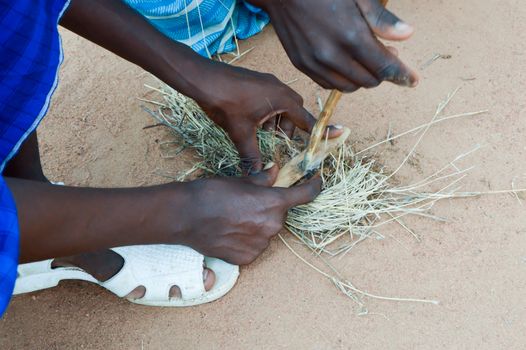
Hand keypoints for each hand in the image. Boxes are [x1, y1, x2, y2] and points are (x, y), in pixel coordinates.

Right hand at [167, 164, 321, 264]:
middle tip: (248, 203)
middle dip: (269, 208)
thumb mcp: (240, 181)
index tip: (317, 182)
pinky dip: (247, 241)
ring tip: (234, 219)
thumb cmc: (212, 193)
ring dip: (258, 226)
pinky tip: (230, 233)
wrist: (185, 216)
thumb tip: (275, 170)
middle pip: (280, 215)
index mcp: (273, 203)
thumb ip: (263, 179)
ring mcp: (260, 245)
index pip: (305, 195)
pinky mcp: (247, 258)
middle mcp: (272, 226)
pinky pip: (254, 247)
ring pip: (267, 232)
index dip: (314, 187)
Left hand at [191, 61, 342, 173]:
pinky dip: (266, 112)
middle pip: (294, 113)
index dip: (321, 130)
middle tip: (275, 139)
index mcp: (282, 100)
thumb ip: (251, 155)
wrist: (204, 79)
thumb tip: (257, 174)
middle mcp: (279, 89)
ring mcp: (267, 83)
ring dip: (276, 121)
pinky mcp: (256, 82)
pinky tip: (251, 120)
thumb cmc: (225, 103)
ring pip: (281, 106)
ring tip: (259, 131)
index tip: (339, 133)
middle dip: (288, 128)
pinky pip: (270, 99)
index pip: (307, 120)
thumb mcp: (241, 133)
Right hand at [247, 0, 418, 91]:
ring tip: (365, 59)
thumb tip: (407, 35)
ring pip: (349, 87)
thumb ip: (381, 19)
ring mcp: (315, 64)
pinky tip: (345, 63)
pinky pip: (329, 85)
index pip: (384, 68)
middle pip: (368, 81)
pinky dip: (342, 80)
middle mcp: (332, 56)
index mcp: (350, 36)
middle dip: (382, 73)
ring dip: (362, 78)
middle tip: (386, 55)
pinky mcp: (303, 66)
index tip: (413, 81)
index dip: (402, 75)